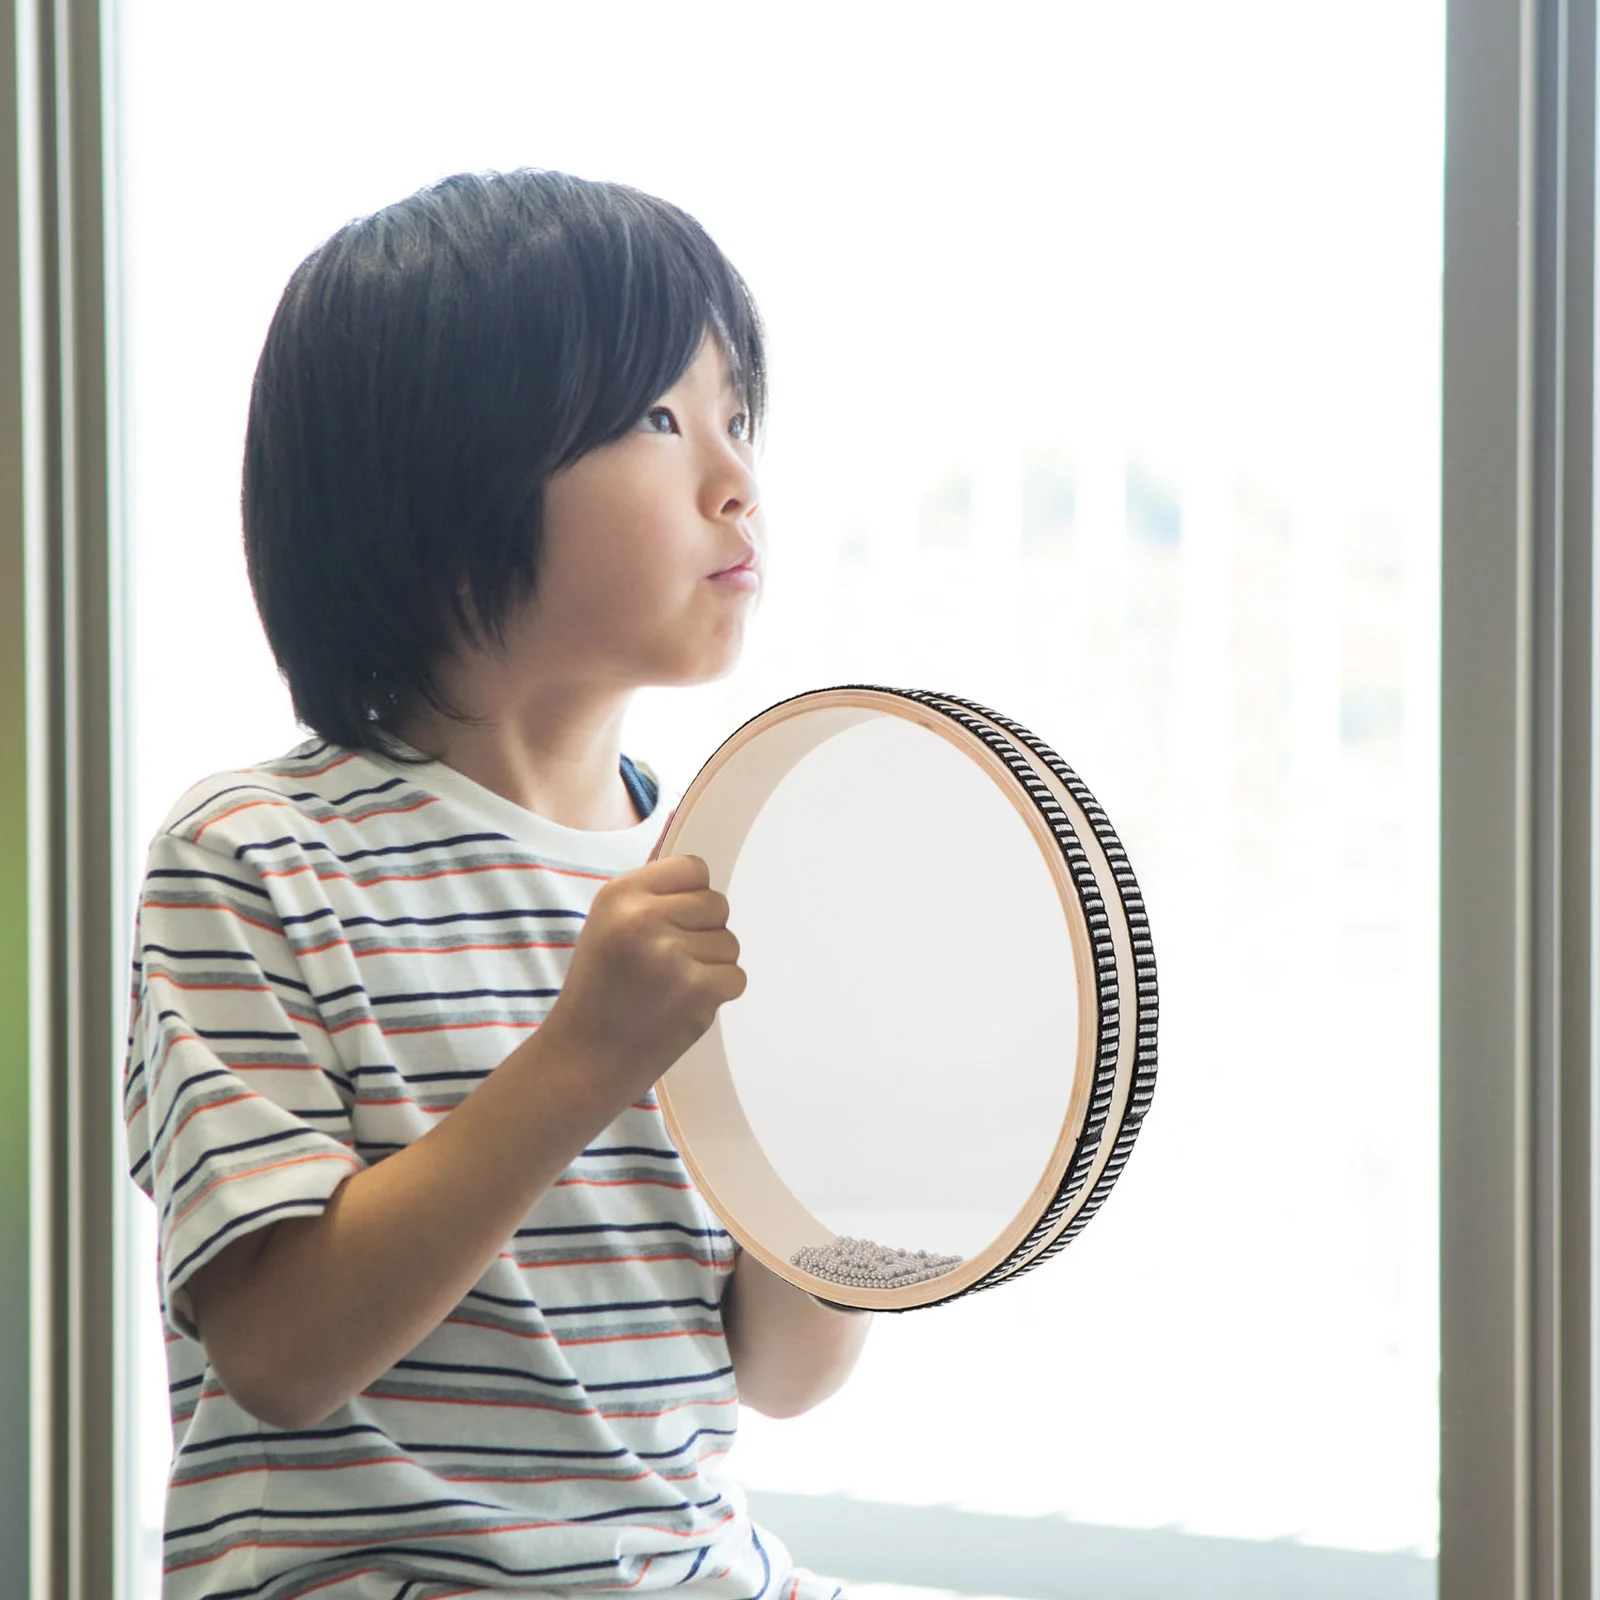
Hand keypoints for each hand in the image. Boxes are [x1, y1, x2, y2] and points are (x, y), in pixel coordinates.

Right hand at [544, 852, 745, 1102]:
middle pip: (718, 904)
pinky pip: (736, 977)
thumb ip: (653, 898)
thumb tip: (705, 883)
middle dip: (704, 933)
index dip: (692, 897)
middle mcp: (644, 917)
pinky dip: (718, 994)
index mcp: (620, 894)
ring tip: (670, 989)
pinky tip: (683, 1006)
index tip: (674, 924)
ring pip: (730, 942)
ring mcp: (672, 954)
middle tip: (670, 965)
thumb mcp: (608, 925)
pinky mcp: (697, 989)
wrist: (584, 1059)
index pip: (694, 868)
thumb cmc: (601, 991)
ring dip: (711, 966)